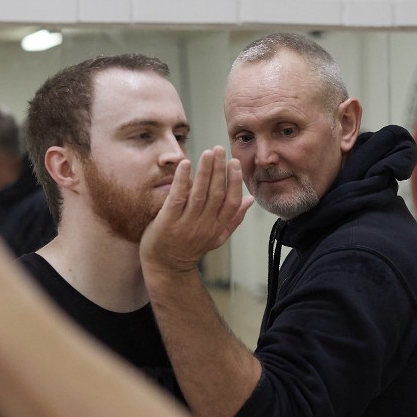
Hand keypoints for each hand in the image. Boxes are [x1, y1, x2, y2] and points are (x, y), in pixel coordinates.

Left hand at [140, 148, 254, 273]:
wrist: (166, 266)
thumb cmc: (191, 248)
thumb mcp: (217, 237)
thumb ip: (234, 219)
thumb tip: (251, 200)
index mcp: (218, 227)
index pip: (231, 202)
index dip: (234, 182)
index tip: (234, 163)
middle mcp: (204, 225)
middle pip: (216, 194)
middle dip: (219, 170)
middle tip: (220, 149)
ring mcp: (186, 224)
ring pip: (199, 194)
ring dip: (205, 171)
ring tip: (208, 153)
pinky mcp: (168, 221)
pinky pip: (178, 198)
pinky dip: (182, 180)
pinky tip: (185, 164)